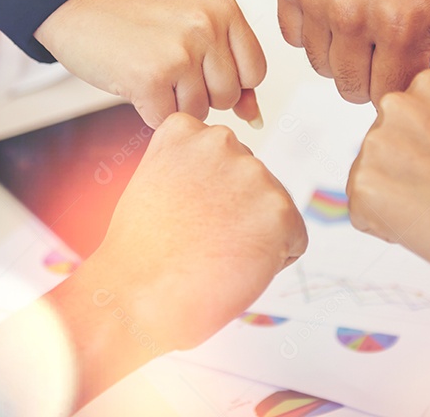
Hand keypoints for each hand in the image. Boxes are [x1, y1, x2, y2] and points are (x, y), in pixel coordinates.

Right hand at [35, 0, 265, 127]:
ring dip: (175, 104)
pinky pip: (168, 119)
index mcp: (224, 6)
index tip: (199, 67)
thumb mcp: (193, 30)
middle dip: (200, 93)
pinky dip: (151, 111)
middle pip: (228, 95)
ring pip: (200, 111)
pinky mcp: (152, 77)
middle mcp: (207, 24)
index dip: (228, 81)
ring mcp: (180, 50)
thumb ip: (229, 67)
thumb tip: (254, 115)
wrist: (79, 8)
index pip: (255, 71)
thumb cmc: (137, 21)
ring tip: (153, 72)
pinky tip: (136, 83)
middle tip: (168, 66)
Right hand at [48, 114, 307, 405]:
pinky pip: (293, 241)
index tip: (179, 216)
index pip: (220, 158)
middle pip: (250, 182)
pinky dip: (273, 261)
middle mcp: (221, 140)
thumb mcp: (155, 183)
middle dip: (234, 213)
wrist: (136, 299)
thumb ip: (192, 167)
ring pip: (272, 211)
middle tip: (196, 240)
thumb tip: (231, 178)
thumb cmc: (140, 255)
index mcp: (184, 130)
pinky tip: (233, 268)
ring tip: (212, 255)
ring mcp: (253, 173)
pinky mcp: (280, 211)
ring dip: (253, 236)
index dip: (205, 197)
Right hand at [278, 0, 429, 102]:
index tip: (411, 60)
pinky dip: (315, 29)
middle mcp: (353, 12)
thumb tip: (424, 114)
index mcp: (401, 26)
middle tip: (389, 41)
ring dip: (343, 53)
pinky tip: (341, 4)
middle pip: (349, 87)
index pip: (385, 95)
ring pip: (320, 65)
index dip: (400, 83)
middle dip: (372, 73)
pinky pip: (293, 36)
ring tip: (367, 19)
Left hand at [347, 69, 429, 324]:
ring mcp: (375, 144)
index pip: (406, 120)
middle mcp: (395, 105)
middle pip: (384, 148)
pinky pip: (363, 212)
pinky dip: (385, 225)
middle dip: (406, 173)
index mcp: (428, 85)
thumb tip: (411, 150)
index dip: (428, 152)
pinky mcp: (361, 184)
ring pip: (371, 179)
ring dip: (395, 199)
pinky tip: (422, 223)